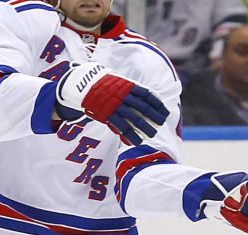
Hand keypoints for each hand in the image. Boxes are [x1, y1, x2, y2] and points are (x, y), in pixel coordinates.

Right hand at [55, 62, 169, 145]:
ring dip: (145, 127)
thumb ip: (130, 89)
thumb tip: (145, 97)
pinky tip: (137, 141)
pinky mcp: (107, 114)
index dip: (157, 104)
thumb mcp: (118, 81)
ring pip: (134, 118)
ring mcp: (115, 105)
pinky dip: (130, 135)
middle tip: (161, 123)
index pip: (147, 95)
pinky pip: (121, 127)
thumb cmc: (103, 83)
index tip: (164, 111)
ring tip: (152, 135)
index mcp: (128, 86)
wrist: (83, 83)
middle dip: (154, 116)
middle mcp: (123, 95)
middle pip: (143, 107)